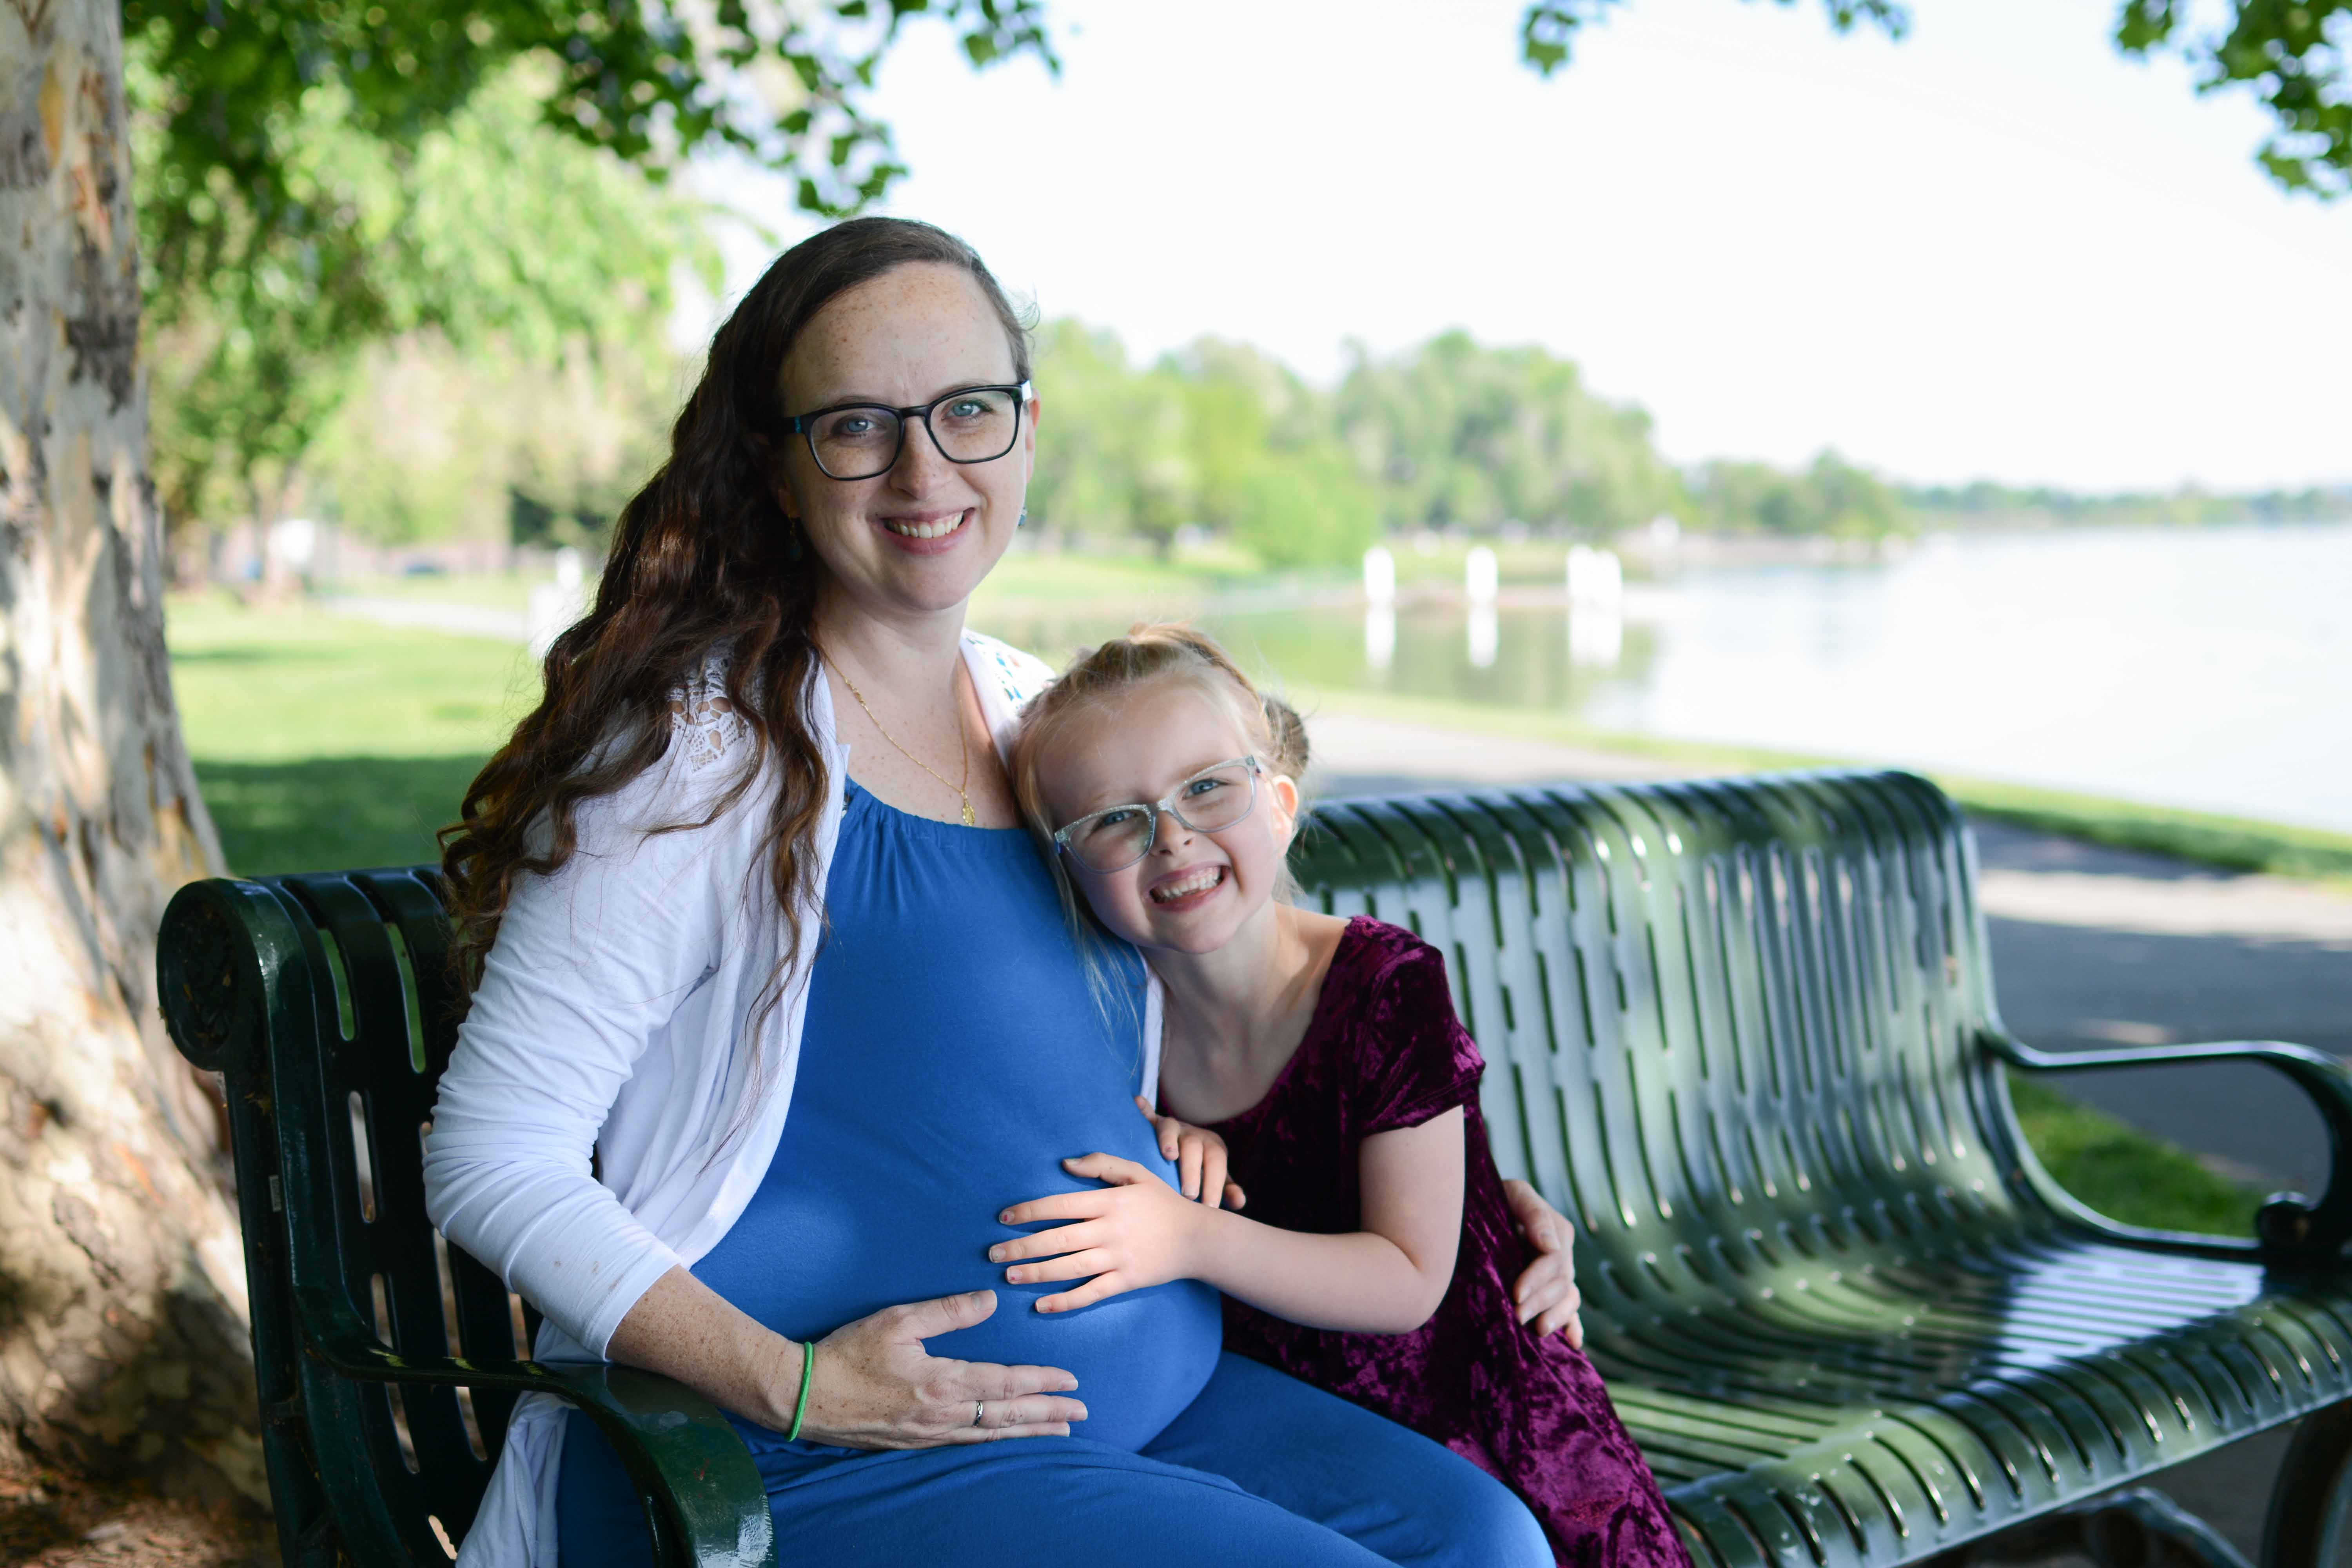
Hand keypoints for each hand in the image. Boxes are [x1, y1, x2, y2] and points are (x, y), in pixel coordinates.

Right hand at [799, 1290, 1087, 1447]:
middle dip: (1048, 1414)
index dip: (1042, 1382)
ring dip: (1028, 1432)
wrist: (804, 1397)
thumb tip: (990, 1300)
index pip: (1005, 1383)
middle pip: (1007, 1416)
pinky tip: (1003, 1439)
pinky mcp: (913, 1443)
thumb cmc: (848, 1354)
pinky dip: (994, 1441)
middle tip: (1081, 1413)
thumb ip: (948, 1311)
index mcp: (942, 1383)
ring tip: (1058, 1432)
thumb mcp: (898, 1320)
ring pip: (990, 1435)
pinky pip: (967, 1444)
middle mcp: (942, 1416)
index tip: (1071, 1381)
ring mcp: (928, 1435)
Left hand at [993, 1153, 1210, 1312]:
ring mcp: (1119, 1258)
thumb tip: (1065, 1164)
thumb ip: (1102, 1163)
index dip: (1030, 1211)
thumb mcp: (1136, 1173)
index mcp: (1110, 1201)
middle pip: (1058, 1240)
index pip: (1061, 1205)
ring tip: (1008, 1277)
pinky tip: (1040, 1305)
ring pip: (1069, 1268)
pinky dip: (1065, 1302)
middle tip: (993, 1254)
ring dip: (1035, 1273)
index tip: (1004, 1218)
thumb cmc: (1161, 1202)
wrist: (1197, 1238)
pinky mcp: (1126, 1281)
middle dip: (1021, 1247)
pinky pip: (1091, 1294)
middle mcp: (1111, 1230)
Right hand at [1135, 1095, 1246, 1208]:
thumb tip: (1240, 1202)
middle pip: (1194, 1147)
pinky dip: (1143, 1109)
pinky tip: (1137, 1103)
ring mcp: (1173, 1127)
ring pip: (1171, 1128)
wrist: (1186, 1144)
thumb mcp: (1215, 1177)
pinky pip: (1148, 1116)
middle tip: (1189, 1195)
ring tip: (1169, 1156)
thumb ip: (1227, 1190)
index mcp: (1211, 1146)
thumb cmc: (1201, 1167)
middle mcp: (1193, 1134)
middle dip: (1192, 1170)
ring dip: (1169, 1140)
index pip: (1216, 1162)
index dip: (1215, 1183)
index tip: (1210, 1206)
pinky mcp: (1154, 1124)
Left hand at [1502, 1178, 1583, 1347]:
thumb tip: (1551, 1246)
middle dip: (1540, 1302)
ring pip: (1568, 1299)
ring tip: (1540, 1331)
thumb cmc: (1497, 1198)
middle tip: (1517, 1316)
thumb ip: (1534, 1213)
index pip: (1553, 1261)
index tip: (1516, 1293)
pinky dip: (1573, 1326)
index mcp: (1558, 1232)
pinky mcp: (1552, 1290)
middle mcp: (1561, 1255)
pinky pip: (1570, 1310)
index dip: (1537, 1279)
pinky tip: (1573, 1343)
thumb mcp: (1514, 1194)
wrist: (1485, 1208)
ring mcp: (1559, 1275)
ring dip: (1557, 1317)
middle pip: (1561, 1283)